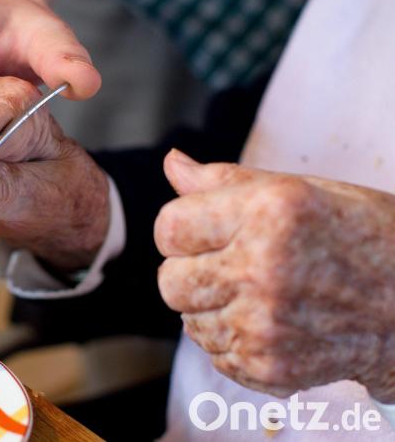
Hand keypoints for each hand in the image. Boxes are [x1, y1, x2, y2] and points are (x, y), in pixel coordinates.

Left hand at [155, 149, 394, 401]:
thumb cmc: (363, 236)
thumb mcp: (301, 191)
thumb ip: (226, 181)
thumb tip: (172, 163)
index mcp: (268, 212)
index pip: (168, 229)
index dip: (183, 229)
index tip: (208, 232)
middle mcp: (262, 269)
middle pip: (169, 281)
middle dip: (192, 272)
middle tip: (235, 265)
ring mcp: (264, 325)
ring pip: (189, 322)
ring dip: (214, 309)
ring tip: (264, 295)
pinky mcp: (269, 367)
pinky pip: (216, 355)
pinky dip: (236, 341)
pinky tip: (275, 323)